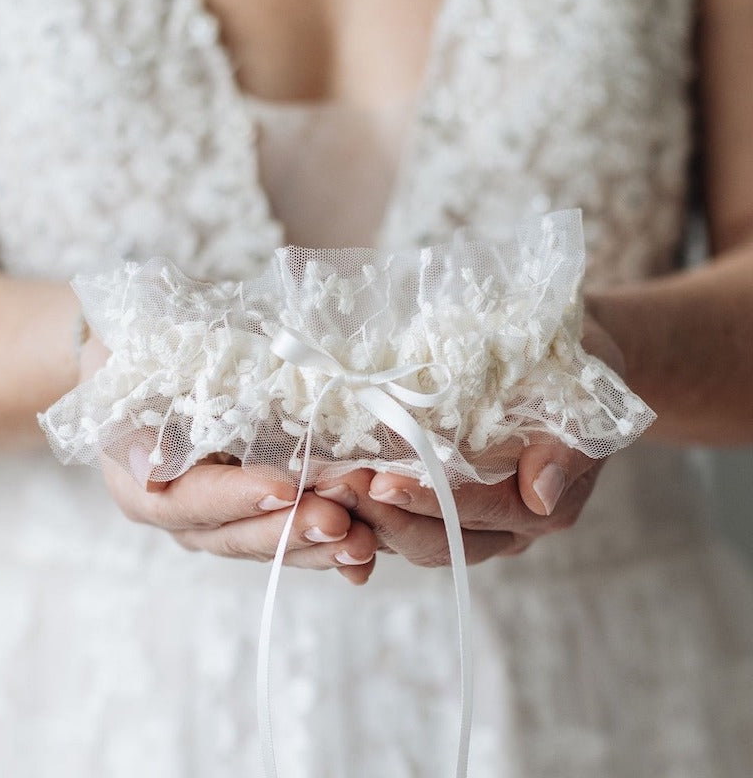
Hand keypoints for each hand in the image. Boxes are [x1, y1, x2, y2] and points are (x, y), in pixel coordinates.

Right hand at [79, 334, 377, 584]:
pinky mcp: (259, 517)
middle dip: (289, 530)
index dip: (234, 498)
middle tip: (339, 521)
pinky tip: (367, 554)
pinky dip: (330, 547)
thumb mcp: (138, 366)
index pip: (186, 500)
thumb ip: (152, 404)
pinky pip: (293, 539)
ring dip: (317, 545)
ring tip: (363, 541)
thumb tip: (153, 471)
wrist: (155, 364)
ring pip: (270, 544)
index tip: (283, 489)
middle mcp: (182, 513)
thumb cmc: (147, 355)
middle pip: (234, 535)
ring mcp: (222, 521)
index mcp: (142, 480)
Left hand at [315, 316, 623, 566]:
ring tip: (324, 488)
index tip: (381, 482)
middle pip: (440, 541)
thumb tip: (542, 494)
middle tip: (336, 487)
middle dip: (385, 517)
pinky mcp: (448, 513)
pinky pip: (404, 528)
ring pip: (415, 542)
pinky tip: (328, 496)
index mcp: (543, 505)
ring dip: (367, 520)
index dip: (430, 500)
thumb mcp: (584, 391)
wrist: (572, 365)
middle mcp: (507, 528)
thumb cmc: (576, 366)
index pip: (479, 512)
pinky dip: (366, 518)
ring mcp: (476, 526)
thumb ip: (569, 445)